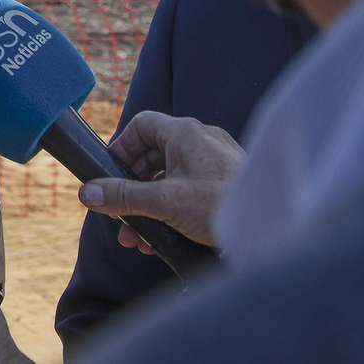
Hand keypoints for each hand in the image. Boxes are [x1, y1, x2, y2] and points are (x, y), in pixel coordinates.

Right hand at [77, 111, 243, 249]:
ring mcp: (217, 161)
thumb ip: (123, 197)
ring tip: (139, 237)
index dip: (121, 148)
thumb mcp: (164, 202)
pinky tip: (164, 237)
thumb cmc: (223, 205)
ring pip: (171, 176)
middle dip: (132, 188)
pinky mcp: (227, 182)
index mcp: (185, 134)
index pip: (141, 126)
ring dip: (149, 204)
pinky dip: (172, 207)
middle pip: (153, 154)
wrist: (276, 226)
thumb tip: (87, 194)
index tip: (110, 175)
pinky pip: (190, 188)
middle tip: (120, 214)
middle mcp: (202, 140)